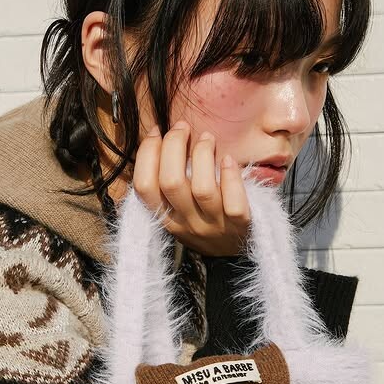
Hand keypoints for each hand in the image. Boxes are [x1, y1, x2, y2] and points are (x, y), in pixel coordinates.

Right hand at [132, 120, 250, 256]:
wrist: (230, 255)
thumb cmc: (201, 220)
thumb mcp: (175, 209)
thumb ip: (165, 182)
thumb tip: (159, 139)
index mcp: (164, 216)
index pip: (144, 186)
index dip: (147, 153)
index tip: (157, 132)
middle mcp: (186, 222)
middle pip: (171, 182)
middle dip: (174, 145)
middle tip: (183, 128)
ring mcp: (213, 224)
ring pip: (202, 188)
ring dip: (202, 155)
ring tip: (207, 138)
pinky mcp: (239, 225)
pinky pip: (234, 202)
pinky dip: (231, 176)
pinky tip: (228, 160)